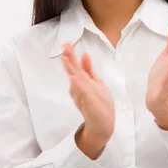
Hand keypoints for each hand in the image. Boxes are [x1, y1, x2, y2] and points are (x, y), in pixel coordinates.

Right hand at [61, 42, 114, 158]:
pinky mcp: (88, 104)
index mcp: (82, 81)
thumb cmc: (98, 103)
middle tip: (65, 46)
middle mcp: (80, 88)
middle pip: (74, 70)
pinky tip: (74, 78)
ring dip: (71, 70)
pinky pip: (81, 94)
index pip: (76, 66)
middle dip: (69, 58)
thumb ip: (88, 70)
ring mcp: (83, 96)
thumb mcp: (95, 83)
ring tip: (65, 59)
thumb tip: (84, 54)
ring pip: (75, 80)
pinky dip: (77, 86)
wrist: (102, 125)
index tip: (67, 43)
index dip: (71, 55)